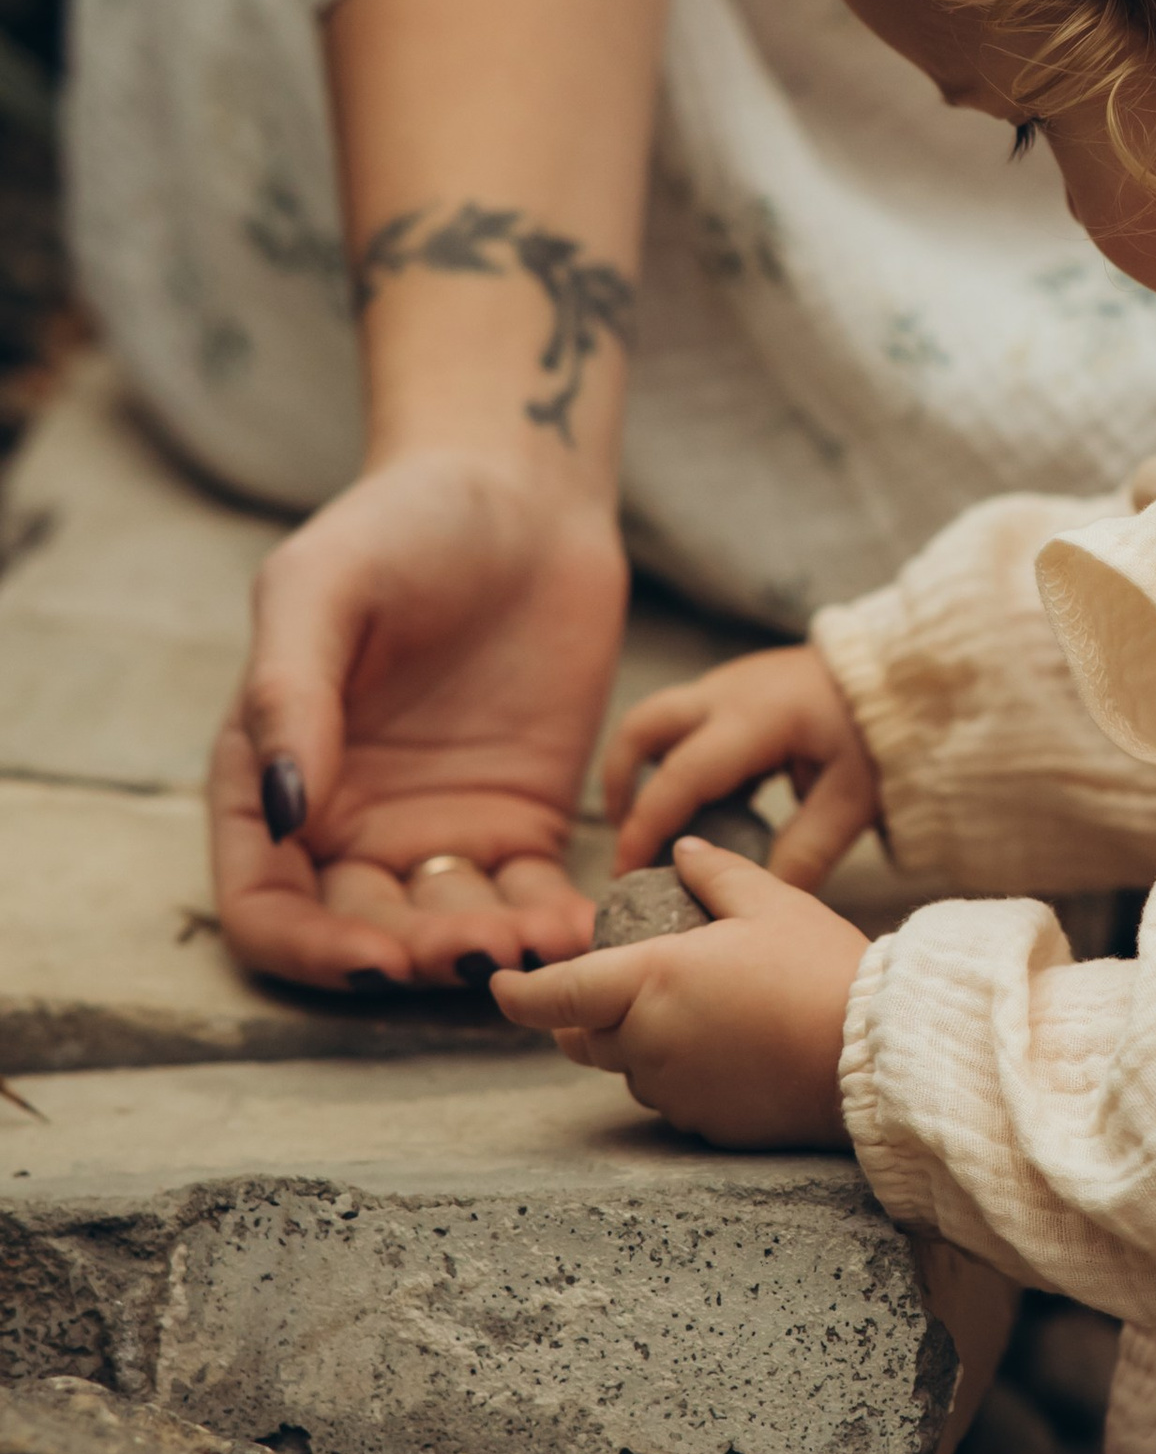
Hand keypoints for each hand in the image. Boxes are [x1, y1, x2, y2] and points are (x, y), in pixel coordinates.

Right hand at [211, 448, 626, 989]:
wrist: (521, 495)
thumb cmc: (402, 524)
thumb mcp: (321, 588)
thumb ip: (288, 694)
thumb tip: (281, 812)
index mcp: (269, 779)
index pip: (267, 906)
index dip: (312, 949)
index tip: (376, 956)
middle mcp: (345, 822)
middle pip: (364, 932)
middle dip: (417, 957)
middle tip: (481, 951)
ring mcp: (437, 827)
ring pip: (451, 930)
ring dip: (490, 952)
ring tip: (544, 944)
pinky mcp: (522, 820)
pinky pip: (532, 898)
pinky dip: (556, 924)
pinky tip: (588, 925)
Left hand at [492, 838, 865, 1144]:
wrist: (877, 1055)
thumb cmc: (823, 970)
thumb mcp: (773, 903)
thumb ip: (718, 874)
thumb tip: (683, 851)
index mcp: (649, 980)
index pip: (554, 996)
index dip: (519, 995)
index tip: (499, 987)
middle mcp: (648, 1041)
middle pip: (585, 1038)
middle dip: (587, 1017)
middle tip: (616, 990)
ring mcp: (675, 1090)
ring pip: (632, 1070)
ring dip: (643, 1044)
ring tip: (702, 1014)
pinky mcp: (706, 1125)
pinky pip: (675, 1099)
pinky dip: (685, 1076)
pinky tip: (734, 1054)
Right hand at [603, 643, 881, 885]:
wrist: (911, 673)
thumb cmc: (886, 733)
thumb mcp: (854, 800)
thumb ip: (805, 851)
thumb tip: (761, 900)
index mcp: (753, 720)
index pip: (678, 777)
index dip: (644, 828)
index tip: (626, 872)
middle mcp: (727, 693)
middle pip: (642, 728)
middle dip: (620, 784)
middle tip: (628, 839)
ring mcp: (730, 683)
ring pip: (659, 720)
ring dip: (644, 769)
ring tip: (660, 826)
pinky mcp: (740, 686)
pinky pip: (689, 722)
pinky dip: (680, 760)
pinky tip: (708, 804)